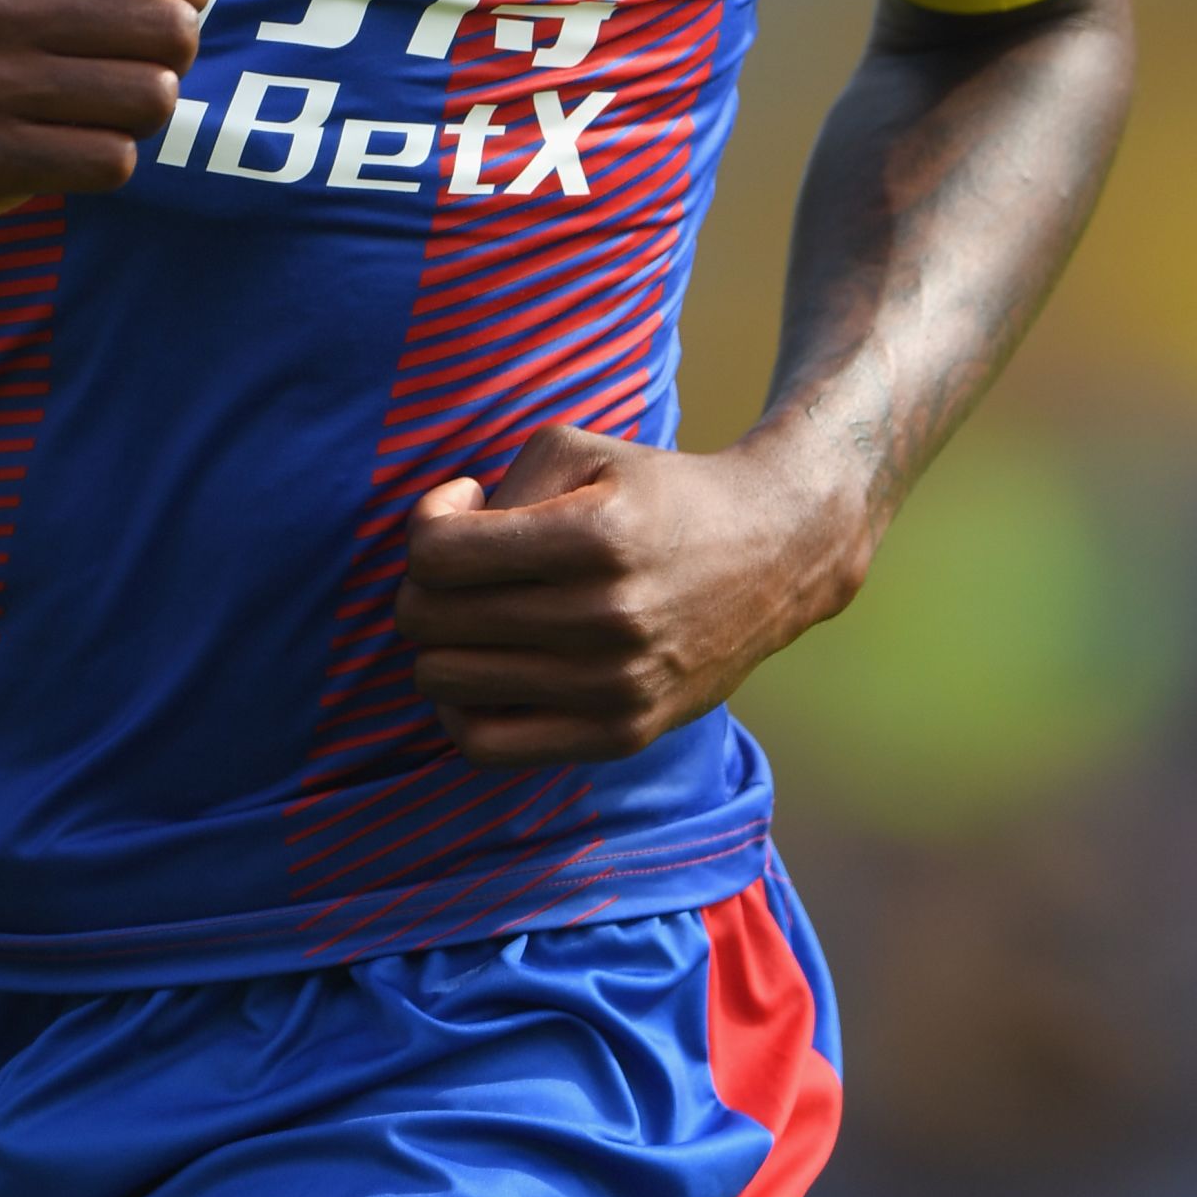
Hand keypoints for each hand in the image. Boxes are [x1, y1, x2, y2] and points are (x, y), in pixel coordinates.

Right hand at [0, 0, 208, 237]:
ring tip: (94, 119)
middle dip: (170, 64)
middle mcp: (0, 8)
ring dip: (139, 120)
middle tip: (127, 80)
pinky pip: (110, 160)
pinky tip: (67, 155)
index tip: (166, 18)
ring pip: (151, 98)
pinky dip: (106, 163)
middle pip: (170, 29)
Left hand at [394, 417, 868, 767]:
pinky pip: (486, 745)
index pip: (437, 555)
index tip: (465, 503)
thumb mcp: (579, 450)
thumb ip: (495, 491)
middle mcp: (607, 619)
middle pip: (431, 620)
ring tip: (475, 611)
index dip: (428, 522)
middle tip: (461, 560)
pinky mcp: (621, 734)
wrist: (773, 552)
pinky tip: (483, 667)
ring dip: (437, 641)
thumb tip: (434, 547)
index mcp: (595, 538)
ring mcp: (615, 686)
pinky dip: (458, 708)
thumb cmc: (658, 492)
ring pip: (445, 682)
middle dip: (423, 584)